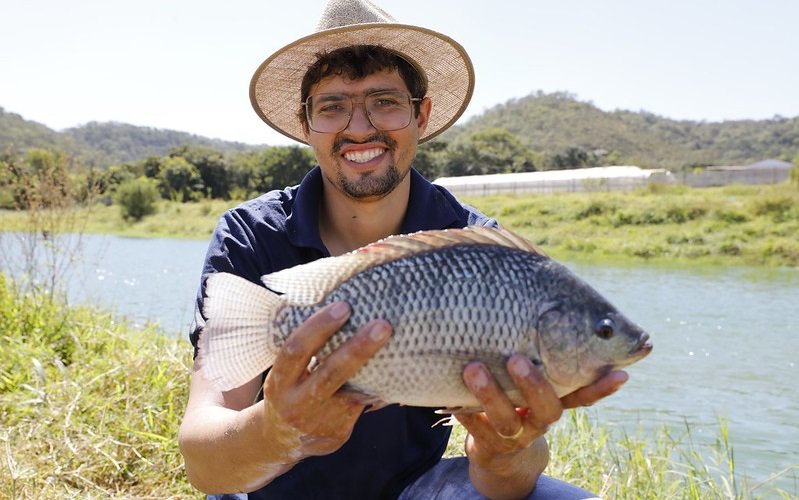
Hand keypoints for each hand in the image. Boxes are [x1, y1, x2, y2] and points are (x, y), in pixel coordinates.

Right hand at [262, 301, 391, 457]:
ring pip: (353, 392)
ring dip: (376, 369)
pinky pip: (363, 405)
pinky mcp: (338, 433)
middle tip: (382, 325)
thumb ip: (305, 352)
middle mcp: (296, 404)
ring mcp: (318, 422)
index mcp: (279, 382)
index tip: (343, 307)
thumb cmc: (289, 391)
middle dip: (358, 348)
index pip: (296, 350)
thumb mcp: (285, 374)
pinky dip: (378, 387)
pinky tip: (393, 371)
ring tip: (397, 345)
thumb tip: (341, 310)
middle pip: (330, 373)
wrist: (282, 440)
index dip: (319, 327)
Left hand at [454, 355, 627, 497]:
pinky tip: (452, 397)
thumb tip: (553, 304)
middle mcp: (539, 420)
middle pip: (546, 408)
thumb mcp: (532, 378)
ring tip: (473, 368)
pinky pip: (474, 428)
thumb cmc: (514, 395)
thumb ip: (541, 352)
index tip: (619, 373)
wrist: (496, 450)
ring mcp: (514, 435)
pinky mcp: (488, 444)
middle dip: (533, 385)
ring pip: (506, 419)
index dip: (601, 387)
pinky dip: (463, 412)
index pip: (583, 394)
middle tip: (516, 358)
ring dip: (490, 394)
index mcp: (555, 402)